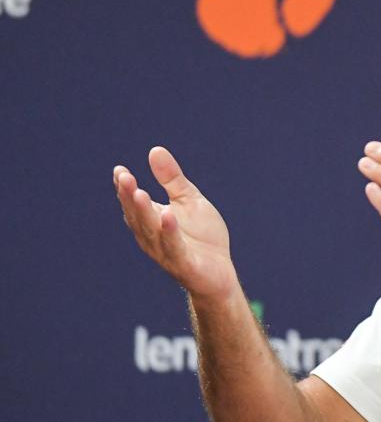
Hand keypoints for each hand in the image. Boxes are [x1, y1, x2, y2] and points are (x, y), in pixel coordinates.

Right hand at [114, 147, 238, 302]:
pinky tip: (168, 215)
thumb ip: (172, 179)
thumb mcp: (188, 201)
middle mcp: (153, 237)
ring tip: (140, 193)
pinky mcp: (185, 264)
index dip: (125, 188)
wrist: (220, 272)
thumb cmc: (201, 237)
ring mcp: (167, 252)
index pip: (133, 203)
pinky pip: (175, 248)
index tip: (120, 171)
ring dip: (144, 213)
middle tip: (124, 177)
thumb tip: (155, 150)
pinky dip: (170, 232)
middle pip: (138, 216)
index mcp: (151, 221)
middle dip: (129, 197)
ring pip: (151, 231)